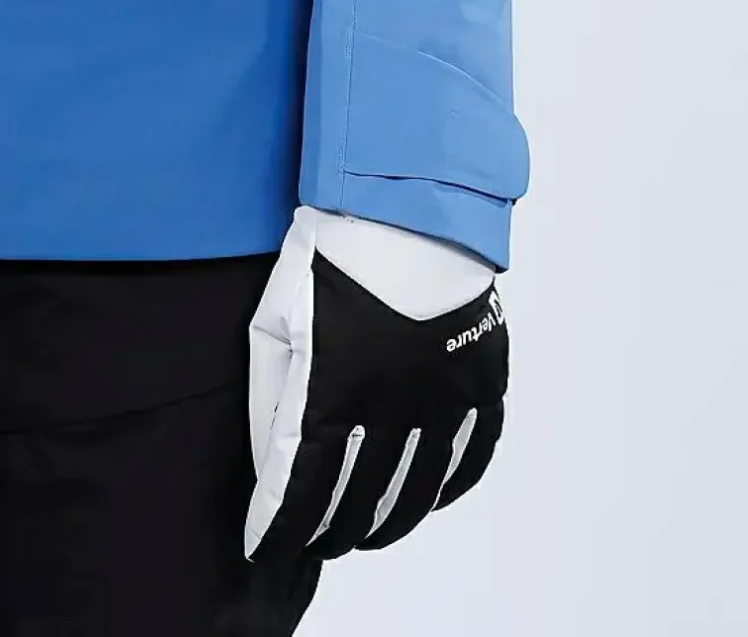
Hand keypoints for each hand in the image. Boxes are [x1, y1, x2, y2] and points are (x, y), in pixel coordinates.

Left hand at [243, 206, 507, 566]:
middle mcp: (393, 407)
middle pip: (360, 502)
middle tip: (315, 541)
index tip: (266, 545)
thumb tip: (275, 459)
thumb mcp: (277, 318)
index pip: (303, 490)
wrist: (403, 202)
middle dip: (331, 531)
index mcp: (334, 393)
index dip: (282, 527)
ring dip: (388, 521)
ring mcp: (443, 397)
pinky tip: (427, 496)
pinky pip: (473, 454)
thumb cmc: (330, 253)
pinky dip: (448, 487)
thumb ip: (272, 395)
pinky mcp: (481, 379)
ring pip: (418, 492)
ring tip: (364, 532)